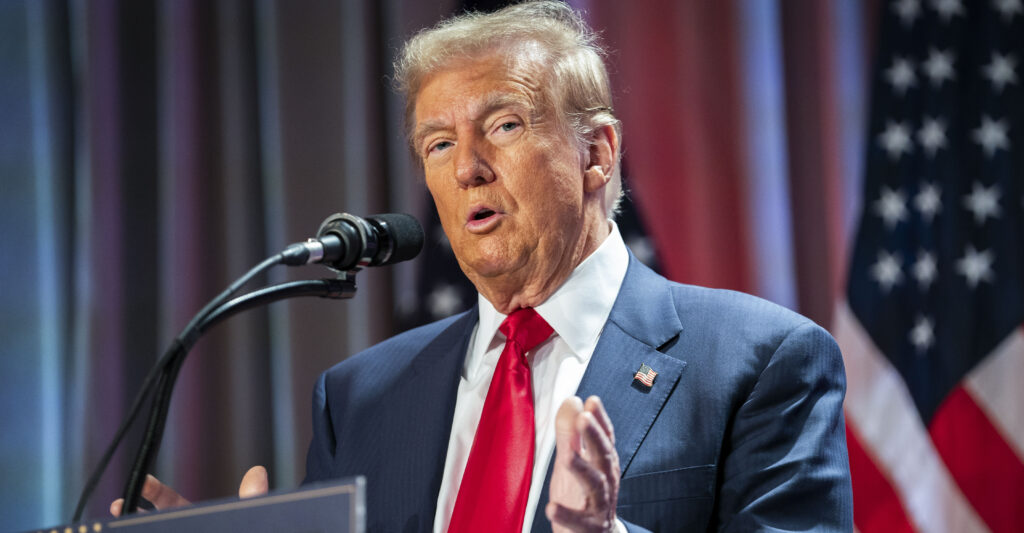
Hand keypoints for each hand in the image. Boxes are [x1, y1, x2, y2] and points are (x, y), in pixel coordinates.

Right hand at [109, 465, 268, 515]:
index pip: (169, 501)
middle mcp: (183, 528)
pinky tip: (129, 531)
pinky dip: (136, 532)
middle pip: (151, 522)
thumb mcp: (248, 521)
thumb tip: (257, 471)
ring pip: (151, 531)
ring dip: (132, 529)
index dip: (155, 491)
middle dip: (131, 513)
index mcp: (196, 519)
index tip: (144, 481)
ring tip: (118, 524)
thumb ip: (252, 500)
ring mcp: (179, 530)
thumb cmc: (245, 530)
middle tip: (118, 505)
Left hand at [546, 396, 619, 532]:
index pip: (605, 437)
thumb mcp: (572, 462)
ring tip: (566, 456)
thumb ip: (570, 434)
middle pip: (604, 456)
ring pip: (596, 485)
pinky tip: (551, 508)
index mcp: (603, 463)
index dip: (600, 419)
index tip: (592, 400)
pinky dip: (567, 515)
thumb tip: (573, 400)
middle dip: (594, 436)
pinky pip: (580, 522)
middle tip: (584, 418)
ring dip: (582, 468)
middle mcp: (607, 481)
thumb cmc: (580, 495)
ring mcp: (600, 505)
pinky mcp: (590, 527)